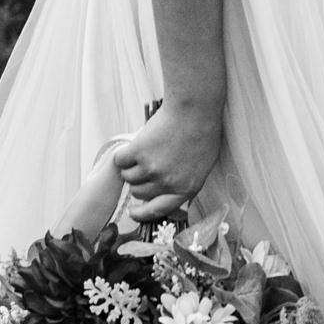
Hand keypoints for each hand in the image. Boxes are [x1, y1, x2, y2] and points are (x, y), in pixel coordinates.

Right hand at [112, 99, 222, 222]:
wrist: (195, 110)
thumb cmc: (202, 134)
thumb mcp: (201, 167)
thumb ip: (184, 184)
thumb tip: (164, 195)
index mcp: (185, 189)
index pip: (158, 210)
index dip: (142, 214)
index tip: (132, 212)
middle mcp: (167, 182)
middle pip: (139, 193)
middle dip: (138, 183)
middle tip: (144, 167)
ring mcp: (151, 168)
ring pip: (128, 178)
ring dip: (131, 168)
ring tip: (143, 152)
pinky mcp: (138, 152)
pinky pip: (120, 160)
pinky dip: (123, 155)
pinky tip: (134, 145)